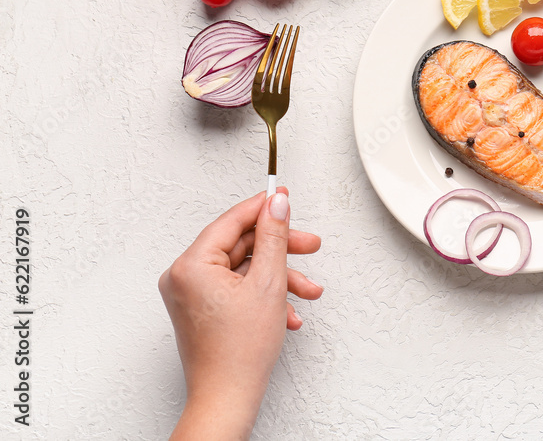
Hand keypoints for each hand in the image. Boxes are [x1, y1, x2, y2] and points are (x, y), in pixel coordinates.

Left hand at [159, 189, 322, 439]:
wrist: (228, 397)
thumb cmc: (239, 352)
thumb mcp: (268, 283)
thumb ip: (274, 237)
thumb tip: (276, 204)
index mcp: (191, 265)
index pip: (232, 221)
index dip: (264, 208)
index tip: (283, 196)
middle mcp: (183, 277)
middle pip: (240, 245)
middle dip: (280, 250)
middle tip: (308, 244)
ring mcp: (190, 295)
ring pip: (243, 269)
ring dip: (278, 277)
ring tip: (307, 290)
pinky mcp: (201, 309)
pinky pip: (236, 288)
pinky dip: (263, 294)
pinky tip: (286, 310)